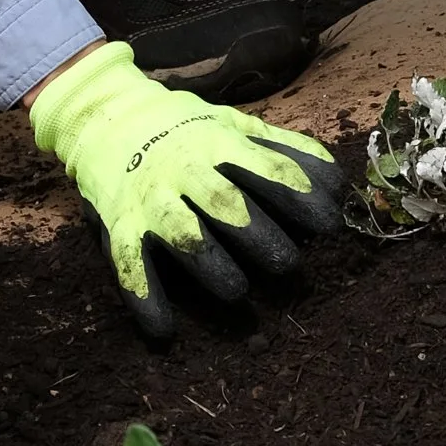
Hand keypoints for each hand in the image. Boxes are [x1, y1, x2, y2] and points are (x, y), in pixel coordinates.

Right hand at [30, 41, 340, 342]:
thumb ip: (284, 150)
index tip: (328, 224)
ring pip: (181, 233)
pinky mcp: (121, 225)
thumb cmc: (188, 130)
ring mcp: (151, 199)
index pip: (265, 168)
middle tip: (288, 265)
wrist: (107, 116)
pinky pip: (128, 262)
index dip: (298, 195)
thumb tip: (337, 184)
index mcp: (218, 144)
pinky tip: (164, 330)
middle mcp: (184, 170)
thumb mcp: (235, 126)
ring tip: (238, 292)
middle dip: (258, 235)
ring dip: (210, 263)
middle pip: (225, 203)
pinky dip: (144, 296)